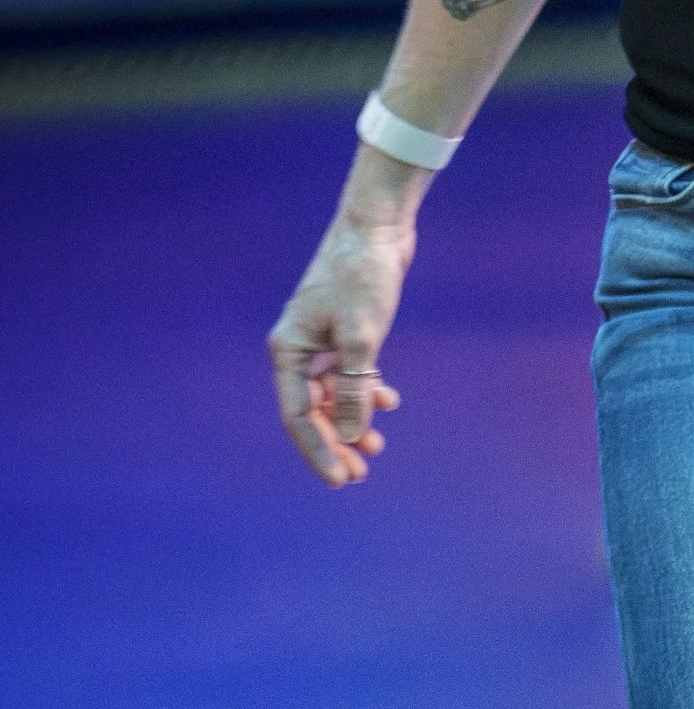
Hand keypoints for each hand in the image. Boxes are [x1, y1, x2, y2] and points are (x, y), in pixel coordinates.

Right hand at [269, 203, 413, 486]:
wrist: (379, 228)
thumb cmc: (364, 276)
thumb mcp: (362, 338)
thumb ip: (356, 389)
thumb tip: (353, 436)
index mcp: (288, 350)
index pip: (298, 416)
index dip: (319, 451)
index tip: (341, 480)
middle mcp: (298, 349)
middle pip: (314, 412)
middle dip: (336, 443)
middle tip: (360, 475)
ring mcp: (320, 342)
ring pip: (333, 396)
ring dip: (354, 420)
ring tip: (378, 446)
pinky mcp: (344, 333)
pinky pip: (349, 376)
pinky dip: (367, 391)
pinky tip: (389, 401)